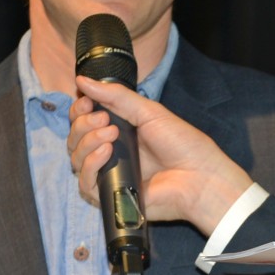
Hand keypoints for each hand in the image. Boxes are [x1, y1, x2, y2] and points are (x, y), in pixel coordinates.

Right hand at [69, 77, 252, 234]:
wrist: (199, 175)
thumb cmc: (182, 144)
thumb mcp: (148, 111)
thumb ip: (115, 96)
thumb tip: (83, 80)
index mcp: (119, 130)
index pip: (83, 120)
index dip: (79, 110)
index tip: (86, 102)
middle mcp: (110, 152)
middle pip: (75, 137)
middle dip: (83, 123)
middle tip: (104, 119)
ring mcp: (109, 173)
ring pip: (76, 158)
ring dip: (87, 141)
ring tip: (111, 134)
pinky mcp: (110, 194)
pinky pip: (84, 182)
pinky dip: (90, 164)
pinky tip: (106, 152)